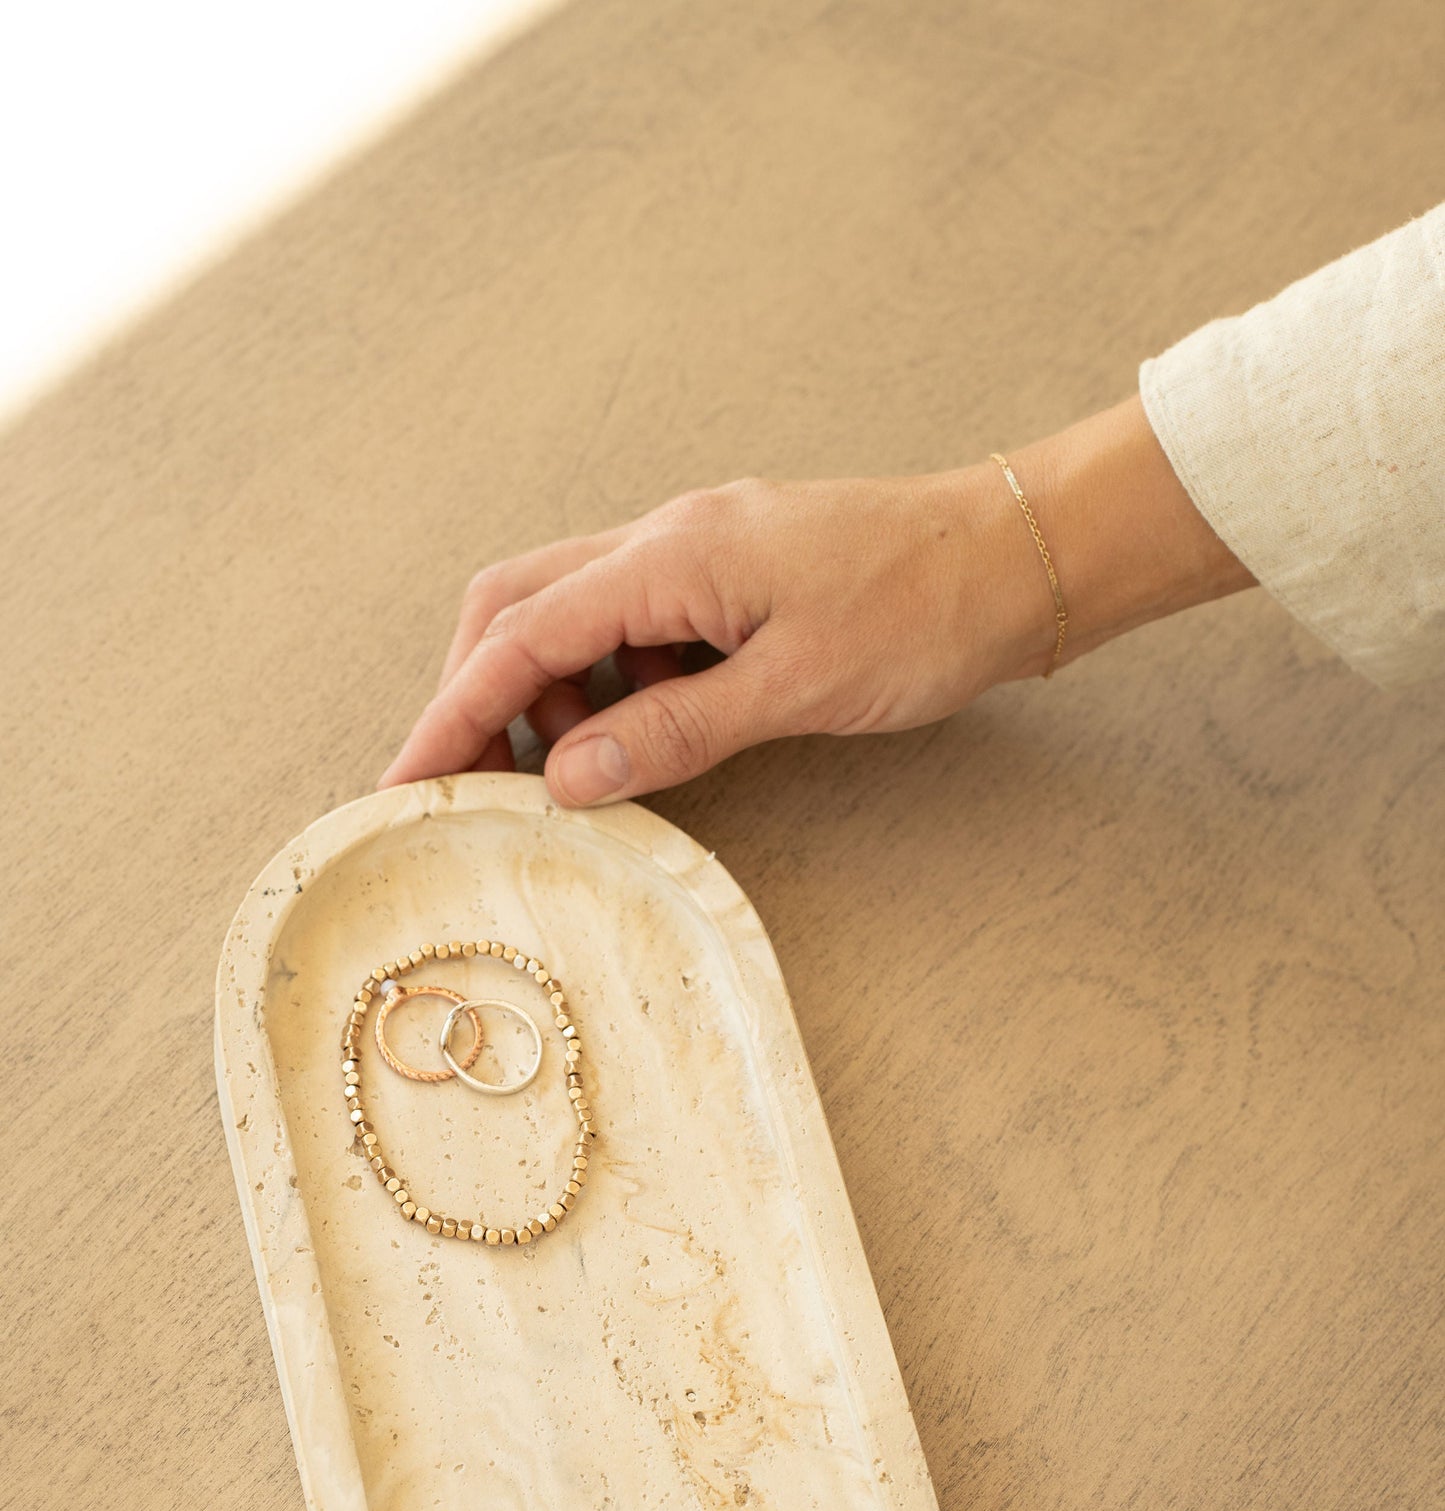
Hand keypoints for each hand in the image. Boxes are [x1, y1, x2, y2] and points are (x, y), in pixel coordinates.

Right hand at [378, 398, 1250, 804]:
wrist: (1018, 558)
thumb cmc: (926, 610)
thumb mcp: (799, 687)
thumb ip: (677, 731)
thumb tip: (565, 778)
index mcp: (672, 555)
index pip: (521, 636)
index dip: (452, 713)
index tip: (404, 783)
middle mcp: (666, 540)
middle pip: (519, 606)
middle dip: (479, 695)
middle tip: (475, 788)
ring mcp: (695, 556)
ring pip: (572, 618)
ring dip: (553, 699)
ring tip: (582, 776)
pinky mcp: (725, 583)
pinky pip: (632, 631)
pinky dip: (613, 691)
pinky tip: (643, 741)